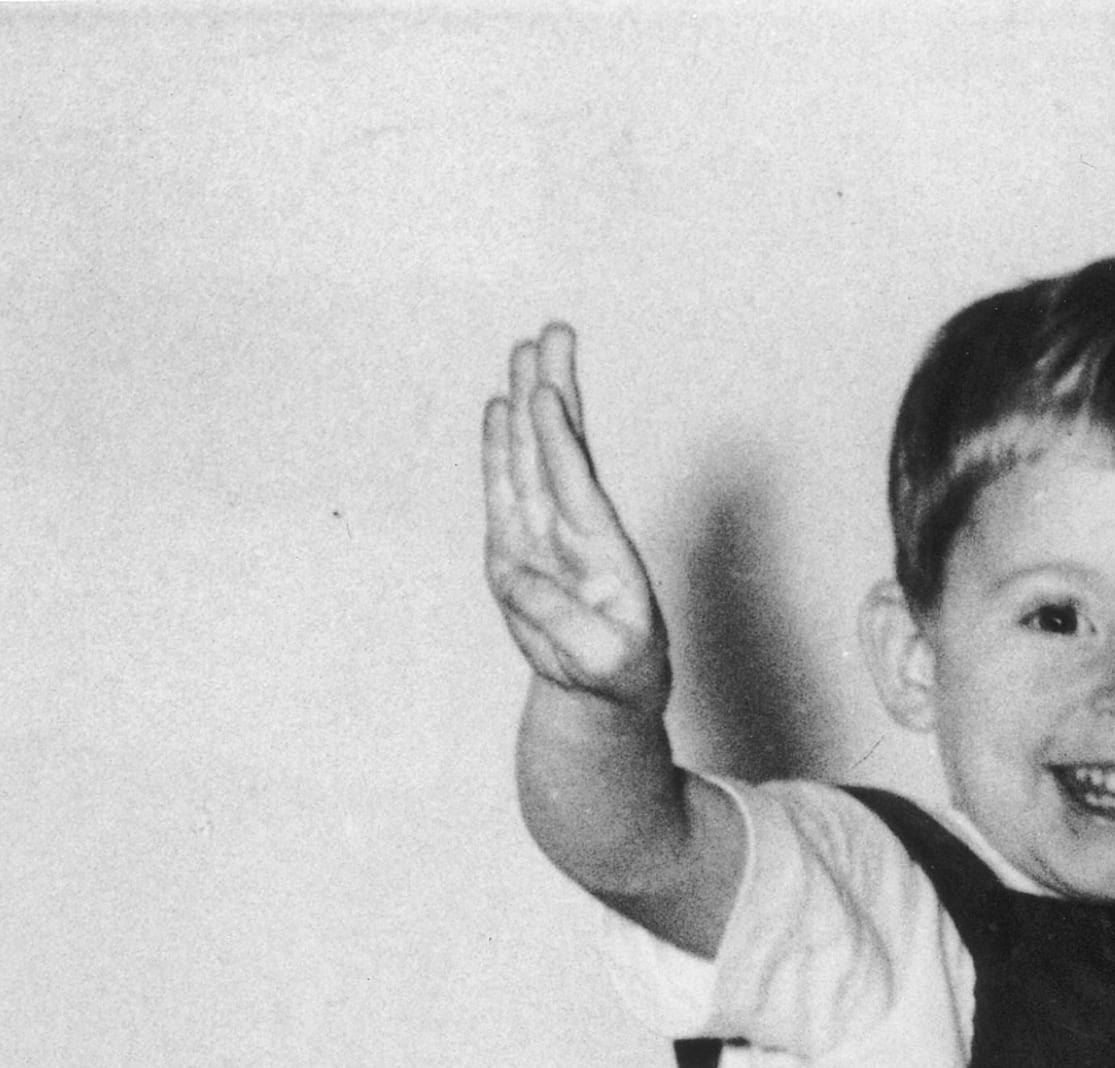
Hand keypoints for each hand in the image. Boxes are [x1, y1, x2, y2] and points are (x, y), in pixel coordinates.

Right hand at [483, 321, 673, 709]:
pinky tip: (496, 408)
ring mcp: (543, 532)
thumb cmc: (618, 672)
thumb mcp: (604, 661)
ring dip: (522, 404)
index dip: (560, 440)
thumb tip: (517, 582)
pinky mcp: (514, 544)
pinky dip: (498, 449)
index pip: (577, 484)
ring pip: (529, 456)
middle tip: (553, 332)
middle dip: (553, 390)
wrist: (605, 689)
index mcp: (603, 551)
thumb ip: (566, 624)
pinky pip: (503, 487)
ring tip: (522, 349)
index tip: (548, 394)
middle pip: (558, 449)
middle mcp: (572, 529)